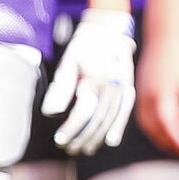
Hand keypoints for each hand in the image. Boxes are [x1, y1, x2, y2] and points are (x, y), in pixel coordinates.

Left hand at [43, 8, 137, 153]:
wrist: (109, 30)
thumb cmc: (83, 47)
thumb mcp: (68, 64)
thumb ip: (60, 89)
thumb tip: (49, 113)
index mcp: (96, 77)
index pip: (83, 111)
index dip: (71, 128)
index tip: (60, 140)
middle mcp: (112, 84)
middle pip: (98, 118)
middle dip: (83, 137)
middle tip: (69, 149)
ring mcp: (123, 86)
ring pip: (111, 118)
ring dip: (97, 137)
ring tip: (85, 149)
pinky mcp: (129, 88)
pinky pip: (125, 111)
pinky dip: (118, 127)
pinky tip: (110, 141)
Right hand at [136, 34, 178, 157]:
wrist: (164, 39)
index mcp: (161, 95)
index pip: (168, 125)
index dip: (177, 140)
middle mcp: (147, 98)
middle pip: (154, 128)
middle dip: (168, 142)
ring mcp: (140, 96)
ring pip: (146, 124)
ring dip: (159, 137)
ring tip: (174, 144)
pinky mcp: (140, 94)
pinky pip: (143, 116)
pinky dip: (153, 127)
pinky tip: (163, 129)